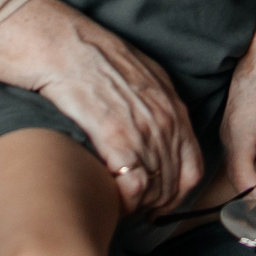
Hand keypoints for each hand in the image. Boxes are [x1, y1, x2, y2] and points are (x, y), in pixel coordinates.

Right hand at [0, 0, 202, 214]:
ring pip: (155, 190)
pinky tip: (108, 195)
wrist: (63, 46)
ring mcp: (143, 129)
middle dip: (153, 204)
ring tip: (116, 204)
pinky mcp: (116, 136)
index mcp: (173, 107)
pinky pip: (134, 185)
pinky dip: (124, 200)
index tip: (156, 202)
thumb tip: (160, 134)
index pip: (192, 169)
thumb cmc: (95, 59)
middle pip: (173, 185)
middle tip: (131, 209)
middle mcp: (165, 120)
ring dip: (137, 205)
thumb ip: (157, 106)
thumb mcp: (142, 76)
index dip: (176, 193)